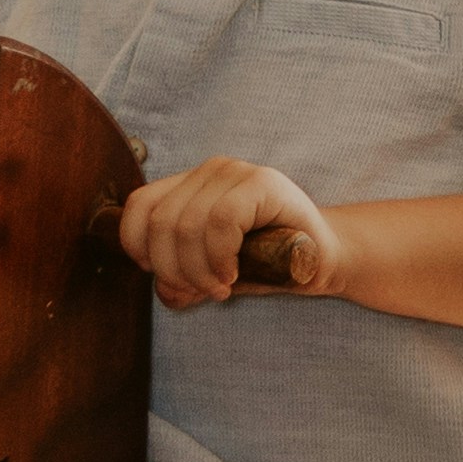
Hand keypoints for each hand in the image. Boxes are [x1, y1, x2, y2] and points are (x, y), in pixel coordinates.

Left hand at [122, 159, 338, 308]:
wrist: (323, 258)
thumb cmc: (267, 264)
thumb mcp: (212, 274)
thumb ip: (183, 280)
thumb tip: (166, 291)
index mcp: (191, 185)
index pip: (139, 206)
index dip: (139, 248)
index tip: (166, 277)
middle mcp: (210, 170)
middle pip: (161, 222)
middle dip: (174, 270)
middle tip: (202, 291)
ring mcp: (237, 172)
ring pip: (188, 224)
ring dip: (199, 270)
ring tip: (220, 287)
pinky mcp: (263, 182)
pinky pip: (221, 221)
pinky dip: (221, 257)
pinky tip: (233, 273)